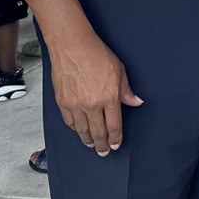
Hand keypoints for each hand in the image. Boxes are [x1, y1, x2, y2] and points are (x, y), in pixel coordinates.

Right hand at [51, 33, 142, 155]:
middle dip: (102, 145)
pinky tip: (79, 131)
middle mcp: (92, 105)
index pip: (114, 126)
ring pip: (82, 131)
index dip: (116, 138)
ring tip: (92, 145)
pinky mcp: (62, 102)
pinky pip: (70, 122)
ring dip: (88, 140)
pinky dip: (75, 129)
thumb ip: (127, 91)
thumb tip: (136, 102)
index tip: (116, 145)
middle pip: (98, 133)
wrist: (73, 47)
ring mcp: (75, 105)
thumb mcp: (120, 71)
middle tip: (104, 151)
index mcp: (109, 98)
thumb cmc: (97, 55)